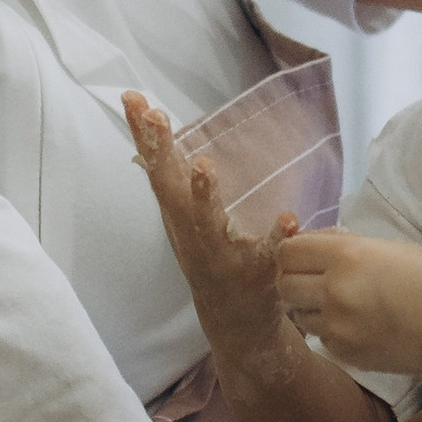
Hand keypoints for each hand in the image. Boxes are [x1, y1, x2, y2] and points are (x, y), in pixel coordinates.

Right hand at [125, 94, 298, 369]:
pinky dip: (276, 239)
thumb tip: (151, 120)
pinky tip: (288, 220)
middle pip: (171, 190)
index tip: (133, 97)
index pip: (158, 168)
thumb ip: (174, 174)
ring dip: (202, 196)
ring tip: (202, 165)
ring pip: (207, 224)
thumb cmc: (210, 257)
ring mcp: (221, 256)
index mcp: (179, 216)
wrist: (236, 325)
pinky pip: (267, 257)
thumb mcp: (185, 216)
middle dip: (162, 152)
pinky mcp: (254, 277)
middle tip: (155, 116)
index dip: (144, 135)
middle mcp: (192, 233)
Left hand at [275, 227, 421, 376]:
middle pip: (284, 285)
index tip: (306, 257)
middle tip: (319, 281)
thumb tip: (309, 245)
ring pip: (298, 316)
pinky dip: (332, 331)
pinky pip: (321, 338)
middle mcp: (336, 291)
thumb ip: (344, 246)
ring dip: (311, 308)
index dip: (294, 253)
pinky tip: (361, 325)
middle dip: (296, 281)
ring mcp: (339, 327)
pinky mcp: (347, 354)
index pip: (288, 252)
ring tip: (344, 304)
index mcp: (347, 256)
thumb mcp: (387, 247)